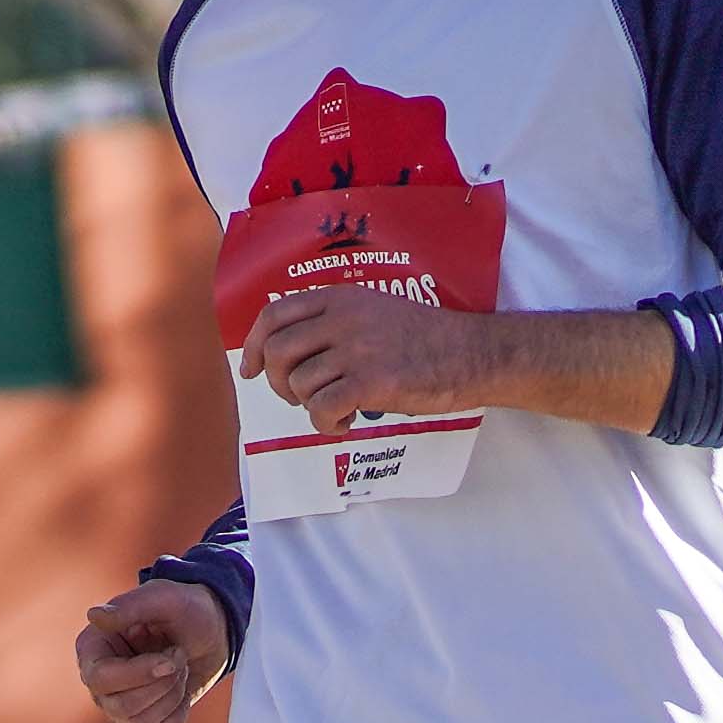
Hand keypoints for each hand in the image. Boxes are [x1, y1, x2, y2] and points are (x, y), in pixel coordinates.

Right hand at [75, 578, 231, 722]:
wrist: (212, 633)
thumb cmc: (185, 610)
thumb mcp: (163, 598)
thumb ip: (130, 606)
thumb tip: (95, 616)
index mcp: (92, 648)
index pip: (101, 679)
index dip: (140, 674)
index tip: (172, 656)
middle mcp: (97, 681)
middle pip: (121, 707)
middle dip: (163, 685)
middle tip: (179, 656)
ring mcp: (115, 706)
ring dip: (171, 699)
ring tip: (179, 671)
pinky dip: (173, 720)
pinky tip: (179, 695)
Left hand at [245, 284, 499, 428]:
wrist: (471, 354)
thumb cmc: (426, 340)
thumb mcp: (375, 311)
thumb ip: (334, 323)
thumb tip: (290, 356)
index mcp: (341, 298)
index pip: (274, 315)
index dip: (253, 345)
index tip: (251, 369)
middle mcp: (342, 319)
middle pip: (277, 352)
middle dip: (278, 383)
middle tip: (300, 397)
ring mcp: (356, 349)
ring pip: (299, 385)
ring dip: (310, 407)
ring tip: (338, 409)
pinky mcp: (370, 381)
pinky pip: (322, 409)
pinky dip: (326, 424)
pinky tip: (347, 422)